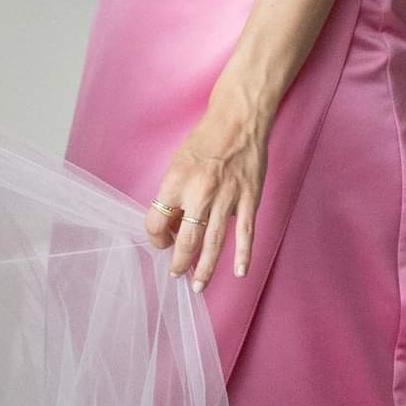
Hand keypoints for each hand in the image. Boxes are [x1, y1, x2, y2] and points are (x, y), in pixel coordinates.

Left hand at [146, 99, 270, 290]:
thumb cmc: (204, 140)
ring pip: (213, 242)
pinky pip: (245, 233)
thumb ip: (174, 195)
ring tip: (198, 285)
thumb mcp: (177, 163)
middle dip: (179, 261)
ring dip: (205, 267)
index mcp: (175, 182)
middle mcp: (199, 193)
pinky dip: (243, 255)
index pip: (157, 221)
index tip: (162, 241)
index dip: (156, 237)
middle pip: (186, 239)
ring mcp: (227, 198)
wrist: (237, 121)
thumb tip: (174, 225)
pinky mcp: (249, 199)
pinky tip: (240, 272)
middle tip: (177, 273)